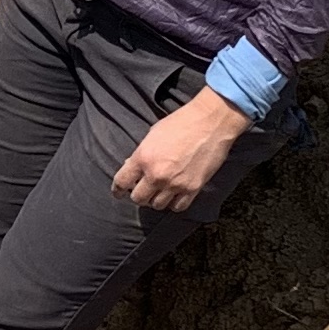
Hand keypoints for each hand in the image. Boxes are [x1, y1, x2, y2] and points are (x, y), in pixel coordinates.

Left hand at [112, 88, 249, 216]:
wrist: (210, 122)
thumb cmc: (181, 123)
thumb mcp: (153, 135)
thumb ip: (141, 154)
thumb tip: (132, 167)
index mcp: (143, 158)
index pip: (122, 182)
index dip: (118, 190)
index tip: (119, 193)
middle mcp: (156, 174)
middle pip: (138, 199)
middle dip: (138, 195)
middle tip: (142, 190)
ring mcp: (175, 184)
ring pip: (157, 205)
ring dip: (156, 200)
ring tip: (160, 191)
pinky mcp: (192, 188)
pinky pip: (177, 207)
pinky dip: (174, 203)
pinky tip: (174, 195)